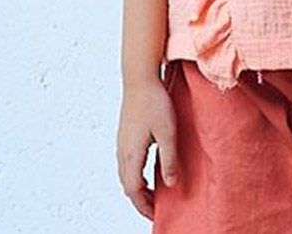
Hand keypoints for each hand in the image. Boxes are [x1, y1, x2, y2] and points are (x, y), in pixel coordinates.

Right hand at [117, 68, 179, 219]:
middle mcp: (122, 152)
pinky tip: (148, 171)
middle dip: (141, 200)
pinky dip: (135, 176)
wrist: (139, 78)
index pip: (133, 191)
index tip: (157, 214)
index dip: (144, 206)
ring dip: (137, 188)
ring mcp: (121, 143)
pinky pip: (127, 164)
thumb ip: (169, 159)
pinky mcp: (124, 135)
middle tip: (157, 207)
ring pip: (126, 175)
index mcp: (131, 155)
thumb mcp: (168, 132)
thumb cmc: (154, 102)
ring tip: (154, 193)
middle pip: (127, 186)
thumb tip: (170, 183)